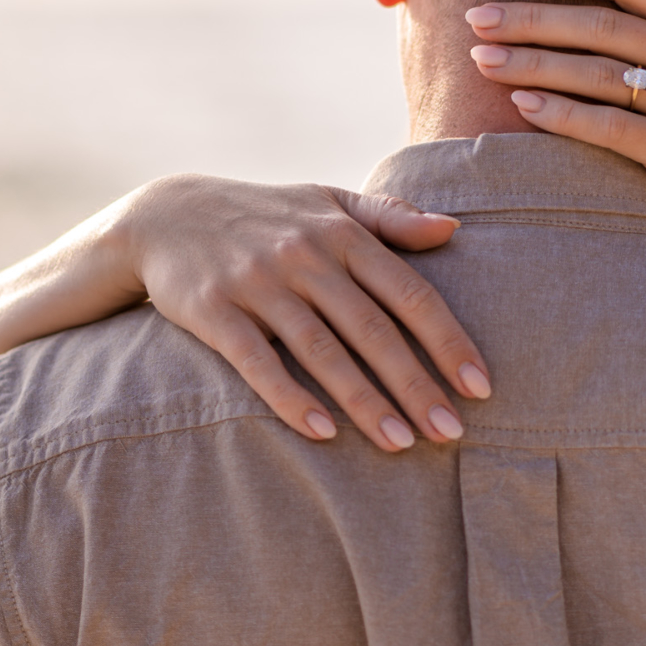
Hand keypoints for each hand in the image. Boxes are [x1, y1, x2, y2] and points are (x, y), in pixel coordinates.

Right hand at [121, 176, 491, 452]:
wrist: (165, 215)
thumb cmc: (266, 215)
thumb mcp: (327, 202)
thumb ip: (390, 218)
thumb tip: (454, 229)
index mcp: (341, 233)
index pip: (408, 291)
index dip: (448, 340)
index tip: (481, 386)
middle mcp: (304, 256)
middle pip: (372, 329)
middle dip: (416, 384)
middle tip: (452, 433)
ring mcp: (258, 283)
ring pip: (321, 350)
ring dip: (364, 401)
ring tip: (401, 444)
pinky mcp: (213, 311)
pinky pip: (257, 361)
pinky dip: (290, 397)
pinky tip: (323, 432)